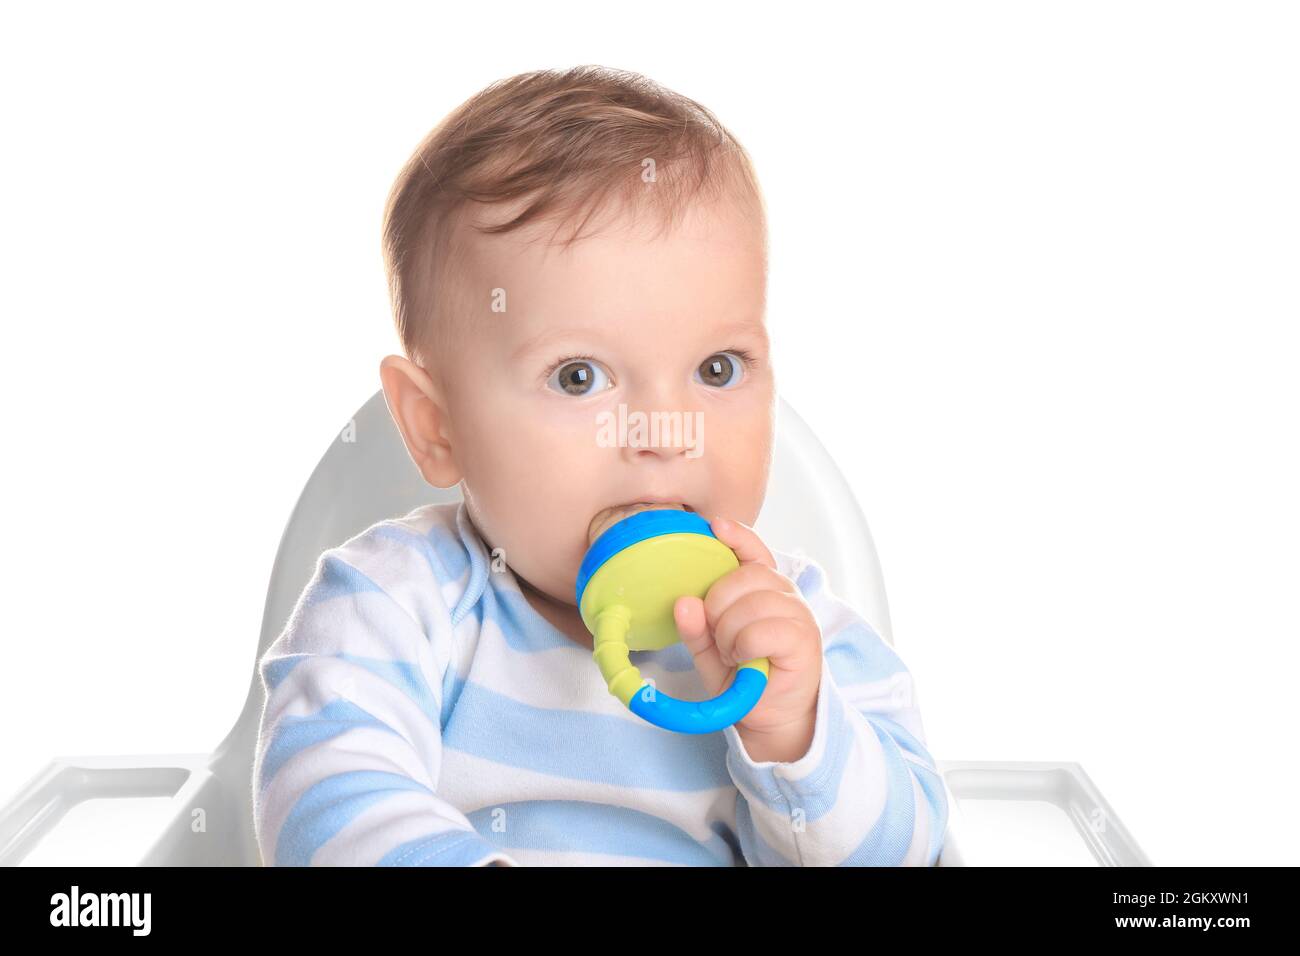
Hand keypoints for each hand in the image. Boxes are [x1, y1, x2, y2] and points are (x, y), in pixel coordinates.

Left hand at [673, 516, 822, 761]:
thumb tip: (683, 603)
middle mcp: (785, 594)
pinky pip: (760, 631)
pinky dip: (744, 647)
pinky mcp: (804, 639)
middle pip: (742, 577)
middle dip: (718, 609)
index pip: (754, 550)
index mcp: (764, 588)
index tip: (714, 527)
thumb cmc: (744, 677)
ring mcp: (798, 614)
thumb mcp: (710, 650)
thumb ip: (696, 627)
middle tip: (720, 640)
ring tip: (735, 654)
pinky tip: (747, 660)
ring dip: (730, 635)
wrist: (770, 717)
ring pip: (749, 605)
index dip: (736, 536)